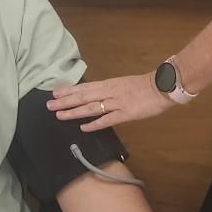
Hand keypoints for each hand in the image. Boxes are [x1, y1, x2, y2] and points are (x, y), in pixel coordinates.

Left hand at [49, 70, 170, 129]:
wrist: (163, 86)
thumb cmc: (145, 86)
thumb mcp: (123, 84)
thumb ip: (109, 90)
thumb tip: (95, 96)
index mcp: (109, 84)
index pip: (84, 87)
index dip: (68, 90)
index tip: (54, 92)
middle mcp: (109, 92)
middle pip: (83, 96)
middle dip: (65, 101)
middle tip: (48, 105)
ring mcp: (117, 102)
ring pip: (91, 107)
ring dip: (74, 111)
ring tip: (59, 115)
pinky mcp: (126, 113)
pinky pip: (107, 119)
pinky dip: (95, 124)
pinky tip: (83, 128)